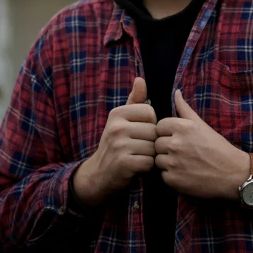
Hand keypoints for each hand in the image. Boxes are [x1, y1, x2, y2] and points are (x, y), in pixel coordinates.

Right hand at [72, 77, 156, 205]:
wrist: (99, 173)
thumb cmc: (116, 142)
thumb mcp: (121, 119)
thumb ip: (134, 99)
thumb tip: (140, 79)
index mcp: (117, 113)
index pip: (150, 112)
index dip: (149, 124)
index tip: (139, 131)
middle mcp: (116, 127)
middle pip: (153, 130)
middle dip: (150, 141)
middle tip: (138, 146)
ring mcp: (119, 145)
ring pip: (153, 147)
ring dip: (149, 154)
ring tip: (137, 155)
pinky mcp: (123, 163)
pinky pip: (149, 162)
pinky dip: (146, 166)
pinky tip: (137, 165)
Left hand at [155, 90, 248, 198]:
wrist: (232, 174)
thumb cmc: (217, 147)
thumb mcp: (201, 125)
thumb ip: (184, 108)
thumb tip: (176, 92)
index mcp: (182, 127)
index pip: (159, 127)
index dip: (167, 132)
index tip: (178, 138)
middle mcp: (176, 144)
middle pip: (157, 143)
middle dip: (167, 147)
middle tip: (182, 151)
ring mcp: (174, 163)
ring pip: (158, 160)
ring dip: (168, 162)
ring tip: (184, 162)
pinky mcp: (174, 180)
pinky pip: (163, 175)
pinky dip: (172, 176)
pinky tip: (185, 173)